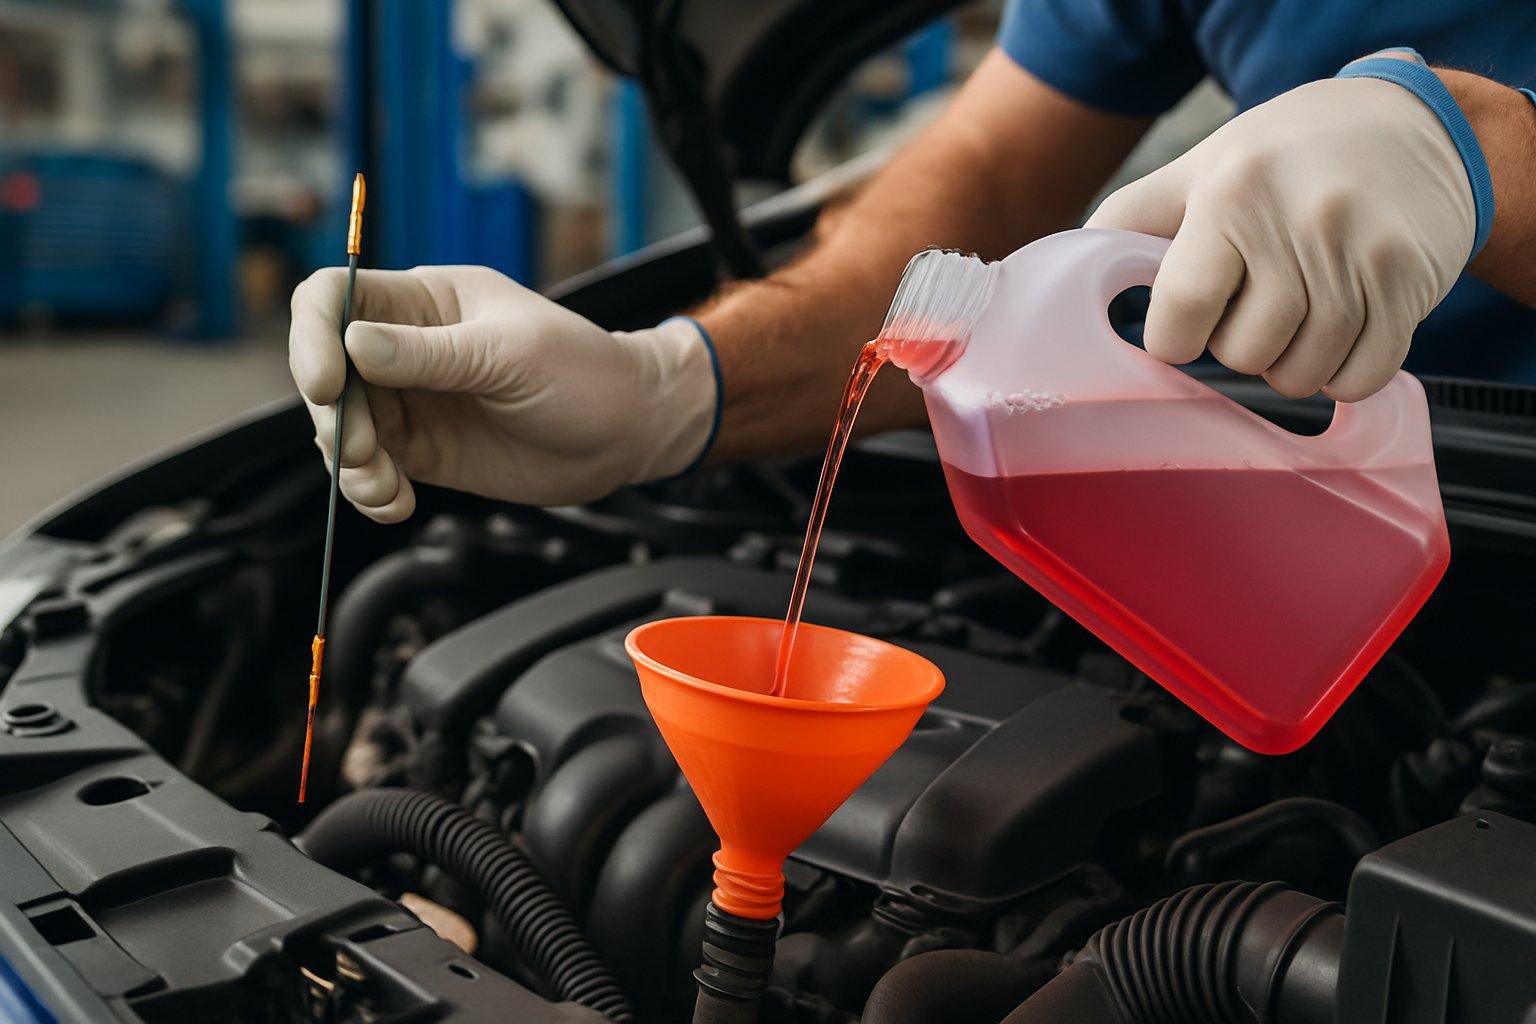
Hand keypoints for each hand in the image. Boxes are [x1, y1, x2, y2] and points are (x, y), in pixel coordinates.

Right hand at [289, 265, 716, 521]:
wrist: (629, 432)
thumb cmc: (585, 372)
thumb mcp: (510, 355)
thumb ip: (432, 354)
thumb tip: (352, 343)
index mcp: (426, 300)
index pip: (333, 298)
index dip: (312, 336)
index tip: (326, 385)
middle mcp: (406, 347)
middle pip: (325, 369)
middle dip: (333, 415)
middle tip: (363, 452)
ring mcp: (412, 401)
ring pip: (341, 426)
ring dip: (348, 463)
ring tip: (385, 488)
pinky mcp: (423, 451)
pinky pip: (370, 469)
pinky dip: (369, 492)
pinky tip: (397, 505)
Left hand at [1087, 74, 1475, 400]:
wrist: (1414, 123)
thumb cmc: (1285, 155)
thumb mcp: (1203, 166)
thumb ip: (1132, 218)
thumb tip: (1071, 271)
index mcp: (1232, 194)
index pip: (1182, 311)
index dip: (1175, 337)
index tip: (1185, 326)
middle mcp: (1300, 222)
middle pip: (1243, 353)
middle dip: (1238, 344)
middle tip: (1256, 302)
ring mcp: (1362, 254)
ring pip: (1300, 375)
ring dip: (1290, 363)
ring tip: (1298, 313)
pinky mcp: (1410, 282)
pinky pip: (1360, 377)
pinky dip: (1342, 373)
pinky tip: (1342, 331)